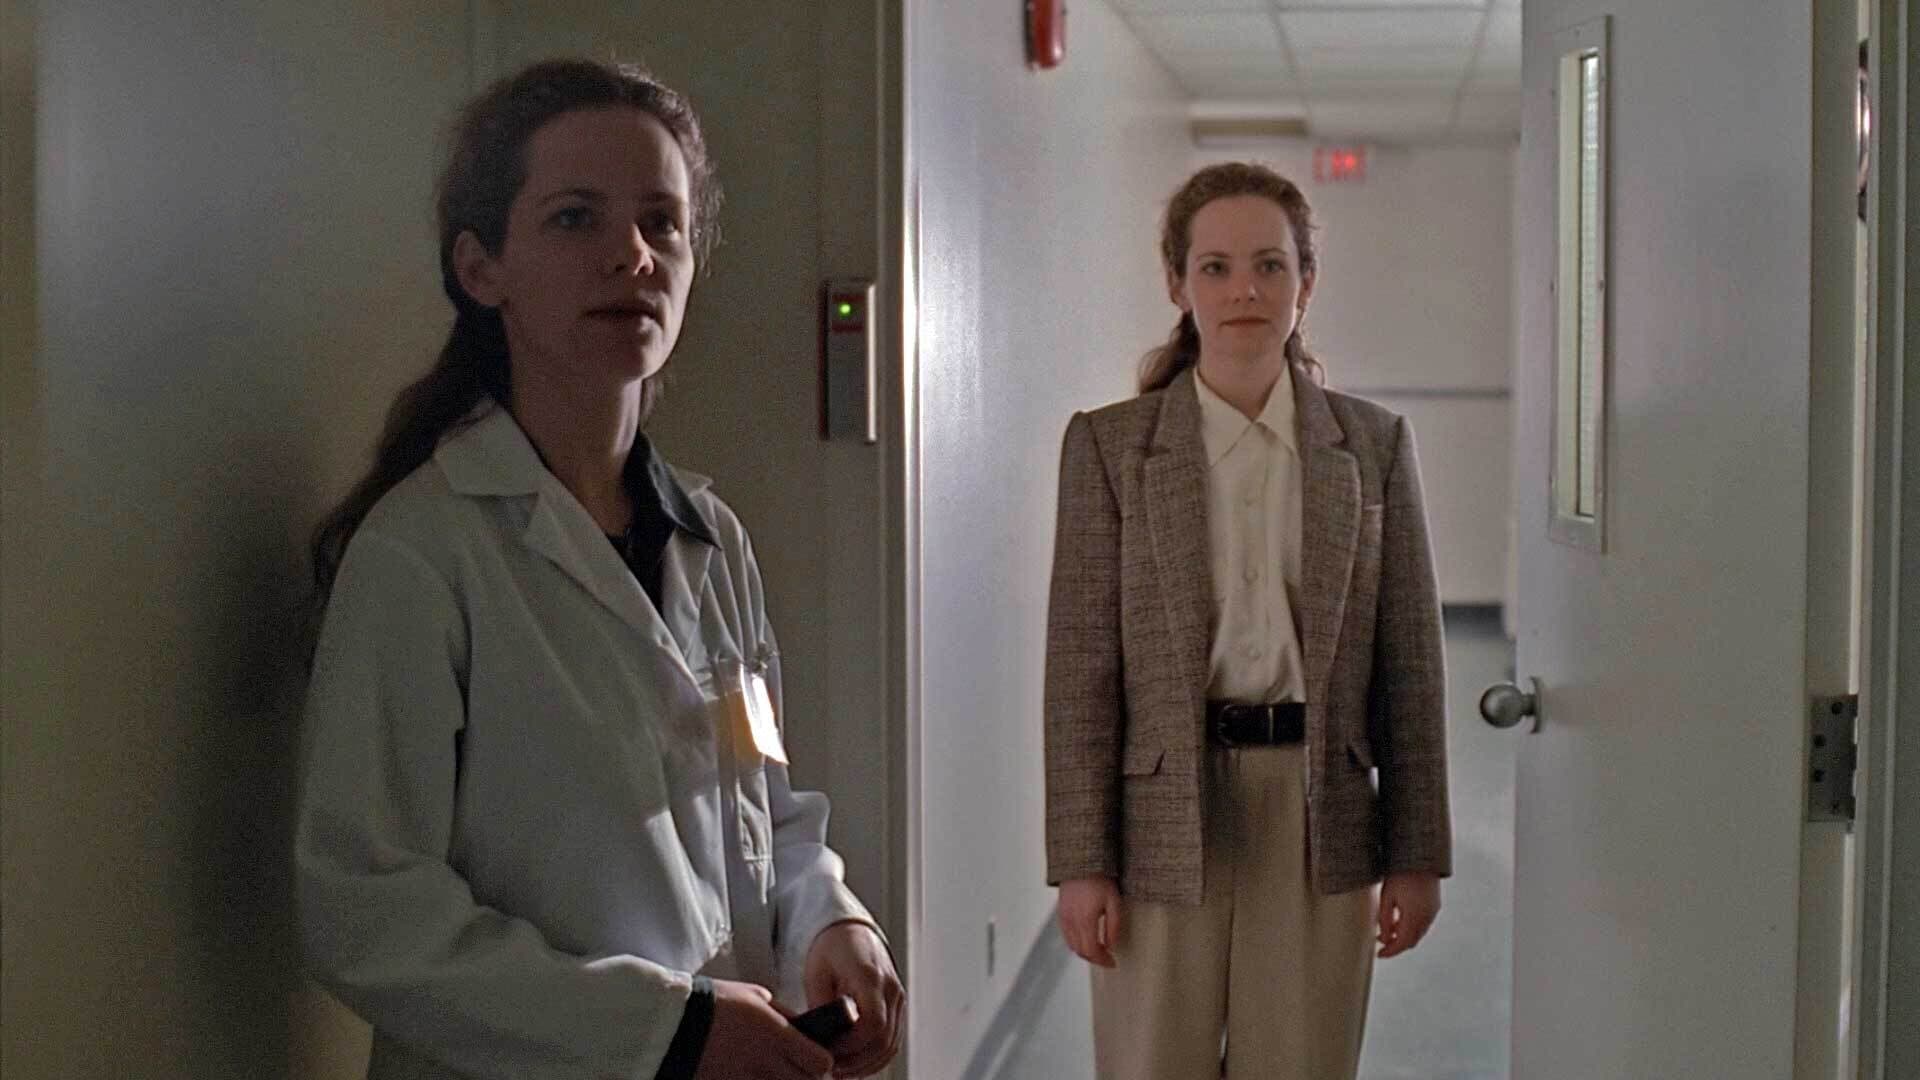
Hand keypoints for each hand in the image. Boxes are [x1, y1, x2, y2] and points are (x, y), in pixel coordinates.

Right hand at [696, 979, 834, 1079]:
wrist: (670, 1024)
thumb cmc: (713, 1004)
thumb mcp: (754, 997)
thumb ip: (782, 1014)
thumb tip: (803, 1027)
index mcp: (776, 1034)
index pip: (821, 1063)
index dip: (821, 1063)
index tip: (814, 1058)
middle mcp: (766, 1062)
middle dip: (804, 1077)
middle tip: (793, 1068)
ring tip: (769, 1072)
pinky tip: (748, 1075)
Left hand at [802, 921, 902, 1077]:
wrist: (851, 930)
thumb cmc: (831, 948)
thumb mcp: (816, 973)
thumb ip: (821, 1004)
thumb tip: (821, 1039)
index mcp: (870, 976)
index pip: (873, 1022)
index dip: (852, 1045)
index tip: (830, 1053)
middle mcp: (891, 987)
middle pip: (884, 1039)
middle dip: (858, 1061)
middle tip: (832, 1070)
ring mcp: (898, 997)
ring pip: (892, 1043)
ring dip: (868, 1063)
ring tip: (841, 1071)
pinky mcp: (897, 1005)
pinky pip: (893, 1038)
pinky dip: (876, 1056)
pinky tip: (856, 1062)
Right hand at [1056, 876, 1122, 967]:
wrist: (1080, 862)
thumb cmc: (1099, 879)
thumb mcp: (1114, 902)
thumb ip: (1113, 926)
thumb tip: (1111, 945)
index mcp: (1085, 920)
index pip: (1092, 951)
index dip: (1102, 960)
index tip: (1113, 962)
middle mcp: (1071, 921)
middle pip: (1081, 951)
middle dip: (1095, 958)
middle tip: (1107, 958)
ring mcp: (1064, 917)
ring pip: (1072, 945)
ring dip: (1085, 951)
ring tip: (1099, 949)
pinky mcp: (1060, 913)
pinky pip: (1067, 935)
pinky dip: (1076, 942)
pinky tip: (1087, 938)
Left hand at [1376, 872, 1440, 957]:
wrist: (1419, 858)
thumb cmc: (1400, 874)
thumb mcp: (1387, 897)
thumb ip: (1384, 920)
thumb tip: (1383, 938)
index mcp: (1414, 917)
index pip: (1402, 943)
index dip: (1390, 951)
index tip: (1379, 954)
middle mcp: (1426, 917)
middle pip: (1411, 941)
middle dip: (1396, 945)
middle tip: (1381, 943)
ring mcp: (1433, 912)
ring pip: (1418, 933)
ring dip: (1404, 936)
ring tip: (1387, 930)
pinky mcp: (1434, 905)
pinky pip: (1423, 923)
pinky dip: (1411, 927)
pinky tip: (1399, 919)